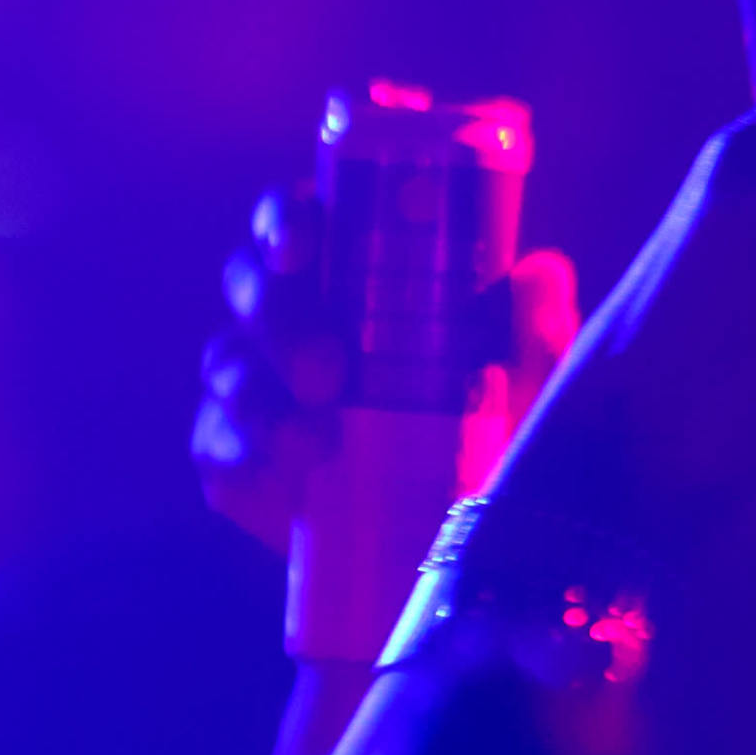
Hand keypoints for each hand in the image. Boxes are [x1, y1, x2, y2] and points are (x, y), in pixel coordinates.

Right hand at [192, 177, 580, 556]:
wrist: (453, 535)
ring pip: (227, 367)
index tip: (302, 244)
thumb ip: (530, 333)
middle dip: (278, 318)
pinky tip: (285, 483)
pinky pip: (215, 449)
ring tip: (316, 444)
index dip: (284, 220)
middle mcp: (286, 318)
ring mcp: (252, 388)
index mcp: (343, 274)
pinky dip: (244, 462)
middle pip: (249, 285)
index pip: (296, 221)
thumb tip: (540, 273)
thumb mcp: (520, 385)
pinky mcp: (235, 459)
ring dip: (261, 401)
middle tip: (326, 371)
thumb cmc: (483, 428)